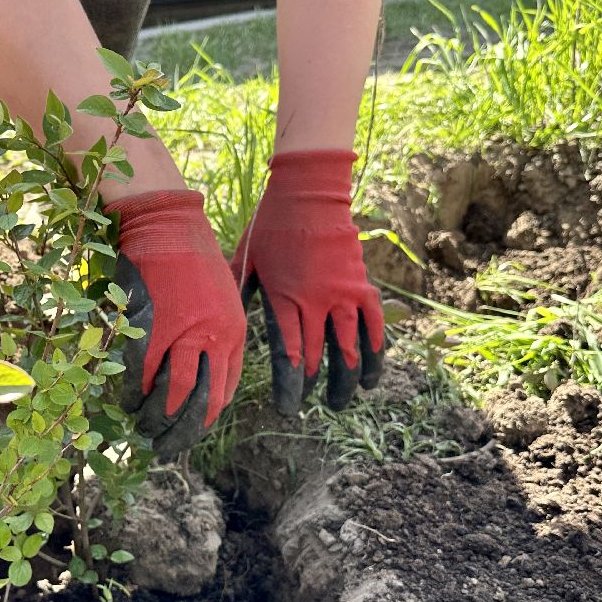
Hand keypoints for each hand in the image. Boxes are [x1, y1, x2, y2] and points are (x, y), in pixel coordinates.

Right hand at [111, 190, 246, 457]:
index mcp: (232, 334)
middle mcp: (213, 338)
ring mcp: (181, 334)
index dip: (201, 419)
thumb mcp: (220, 297)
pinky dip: (131, 393)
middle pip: (199, 402)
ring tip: (141, 429)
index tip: (185, 430)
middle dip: (179, 431)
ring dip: (155, 419)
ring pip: (171, 395)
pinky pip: (140, 374)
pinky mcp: (150, 326)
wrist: (165, 222)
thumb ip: (215, 335)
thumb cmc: (191, 257)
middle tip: (162, 446)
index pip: (221, 394)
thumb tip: (201, 372)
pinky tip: (124, 402)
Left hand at [231, 150, 386, 414]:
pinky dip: (375, 352)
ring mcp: (342, 295)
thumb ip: (240, 293)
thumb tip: (227, 320)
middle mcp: (314, 302)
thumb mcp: (246, 259)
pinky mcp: (361, 285)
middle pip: (317, 357)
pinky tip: (373, 375)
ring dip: (346, 379)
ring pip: (349, 349)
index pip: (289, 354)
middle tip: (311, 410)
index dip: (290, 386)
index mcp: (283, 299)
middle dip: (314, 388)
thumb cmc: (270, 224)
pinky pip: (374, 325)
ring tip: (341, 401)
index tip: (288, 409)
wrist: (308, 192)